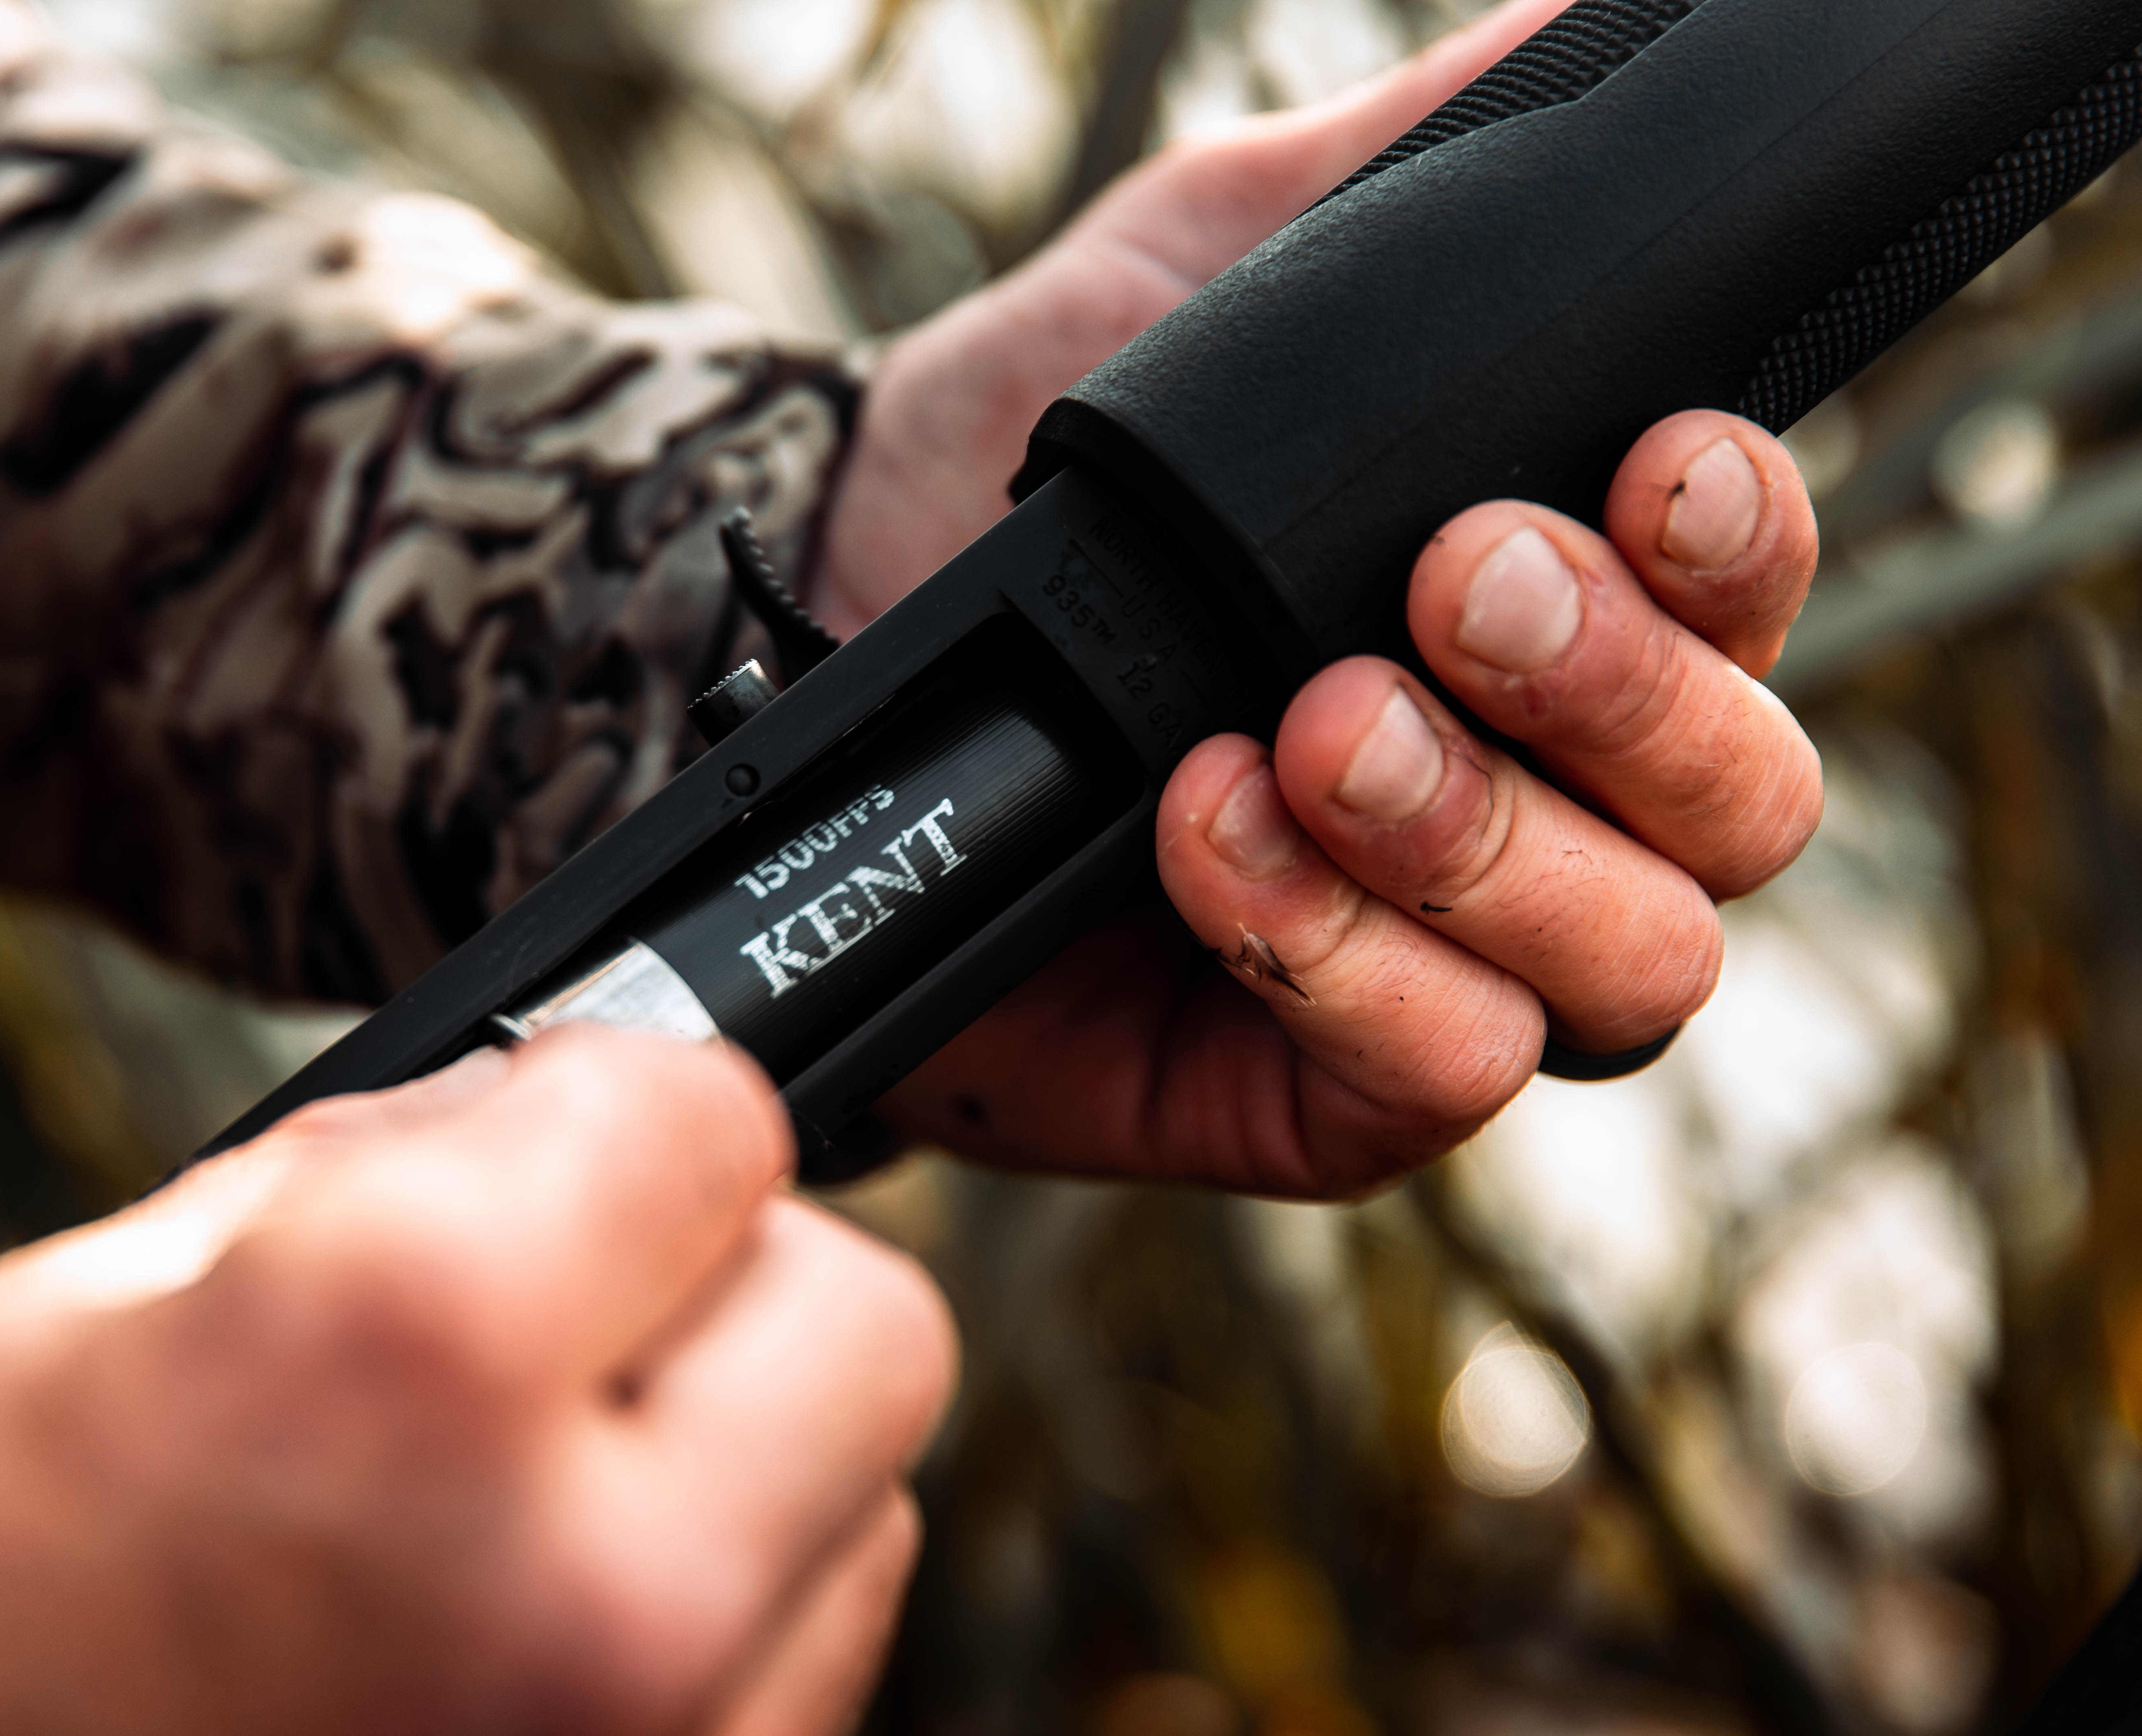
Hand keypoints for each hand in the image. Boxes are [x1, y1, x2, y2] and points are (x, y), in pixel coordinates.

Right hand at [0, 1028, 955, 1735]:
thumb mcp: (134, 1276)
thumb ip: (402, 1174)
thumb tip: (554, 1116)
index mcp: (420, 1353)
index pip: (714, 1118)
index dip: (626, 1107)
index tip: (570, 1133)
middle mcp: (583, 1583)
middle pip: (865, 1325)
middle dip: (733, 1285)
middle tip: (587, 1313)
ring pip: (859, 1517)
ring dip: (738, 1465)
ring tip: (538, 1492)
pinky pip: (798, 1677)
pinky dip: (712, 1619)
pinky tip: (544, 1615)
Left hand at [817, 0, 1823, 1194]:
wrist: (831, 618)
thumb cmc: (1028, 456)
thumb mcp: (1209, 271)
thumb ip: (1402, 181)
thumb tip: (1575, 36)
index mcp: (1561, 622)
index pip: (1748, 617)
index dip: (1736, 552)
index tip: (1643, 465)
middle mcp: (1550, 804)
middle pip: (1735, 810)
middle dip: (1616, 694)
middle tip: (1451, 583)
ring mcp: (1451, 960)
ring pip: (1625, 963)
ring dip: (1476, 833)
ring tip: (1314, 721)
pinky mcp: (1324, 1086)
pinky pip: (1442, 1071)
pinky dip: (1341, 954)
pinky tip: (1213, 825)